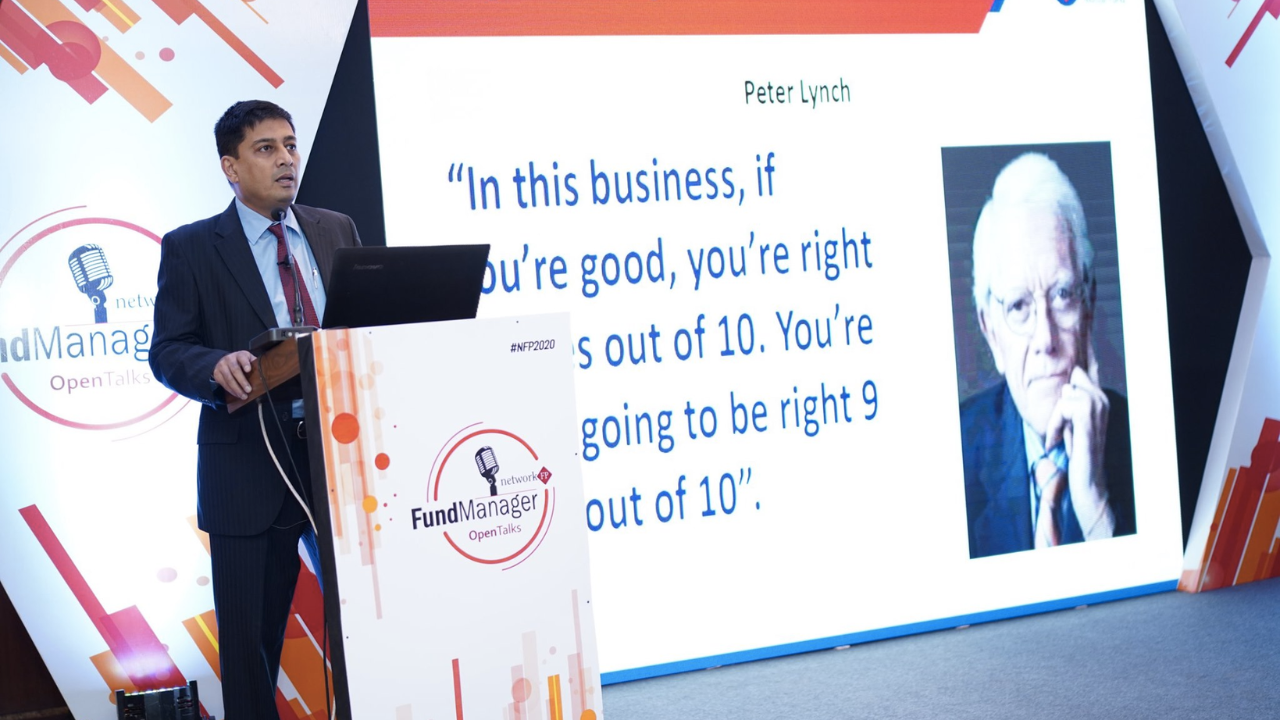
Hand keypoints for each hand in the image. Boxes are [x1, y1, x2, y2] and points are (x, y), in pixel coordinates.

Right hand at [213, 350, 255, 400]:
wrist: (224, 361)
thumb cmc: (241, 362)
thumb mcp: (248, 360)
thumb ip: (254, 364)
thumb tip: (266, 373)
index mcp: (239, 355)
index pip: (242, 357)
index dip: (245, 363)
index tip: (248, 370)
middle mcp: (229, 359)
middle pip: (235, 370)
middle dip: (242, 381)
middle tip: (249, 390)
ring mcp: (221, 366)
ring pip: (229, 378)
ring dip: (236, 388)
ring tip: (243, 396)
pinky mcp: (217, 374)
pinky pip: (224, 383)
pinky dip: (231, 390)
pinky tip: (237, 394)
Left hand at [1044, 346, 1114, 537]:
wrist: (1088, 480)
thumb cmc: (1077, 453)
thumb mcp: (1072, 424)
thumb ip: (1070, 404)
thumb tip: (1063, 385)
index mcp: (1100, 399)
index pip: (1078, 372)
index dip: (1065, 390)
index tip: (1063, 416)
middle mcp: (1102, 400)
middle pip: (1068, 384)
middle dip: (1060, 409)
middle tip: (1064, 432)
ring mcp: (1097, 406)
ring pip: (1064, 396)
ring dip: (1057, 419)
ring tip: (1062, 437)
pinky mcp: (1087, 415)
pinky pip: (1062, 408)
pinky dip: (1055, 425)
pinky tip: (1058, 442)